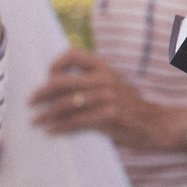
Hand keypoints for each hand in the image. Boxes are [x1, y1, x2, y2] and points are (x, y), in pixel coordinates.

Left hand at [29, 46, 178, 150]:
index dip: (56, 63)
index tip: (46, 76)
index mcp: (104, 68)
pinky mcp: (107, 117)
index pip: (73, 55)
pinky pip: (75, 121)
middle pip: (62, 82)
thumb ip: (92, 80)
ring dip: (45, 114)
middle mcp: (104, 79)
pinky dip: (59, 127)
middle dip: (41, 93)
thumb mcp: (114, 84)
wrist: (155, 124)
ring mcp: (106, 98)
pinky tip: (50, 131)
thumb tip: (56, 84)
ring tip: (35, 121)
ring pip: (65, 104)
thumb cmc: (128, 106)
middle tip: (31, 102)